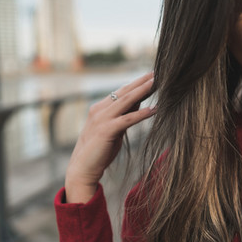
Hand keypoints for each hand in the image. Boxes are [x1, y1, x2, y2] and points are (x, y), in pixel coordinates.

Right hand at [64, 73, 155, 203]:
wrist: (83, 169)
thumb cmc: (100, 150)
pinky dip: (142, 113)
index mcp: (100, 108)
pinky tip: (155, 109)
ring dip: (143, 91)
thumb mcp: (114, 129)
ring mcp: (101, 119)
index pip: (122, 91)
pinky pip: (128, 119)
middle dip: (142, 81)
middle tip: (158, 72)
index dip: (137, 83)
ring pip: (126, 101)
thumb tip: (138, 103)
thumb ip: (123, 115)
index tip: (152, 75)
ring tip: (158, 83)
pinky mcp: (106, 130)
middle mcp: (99, 110)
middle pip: (125, 92)